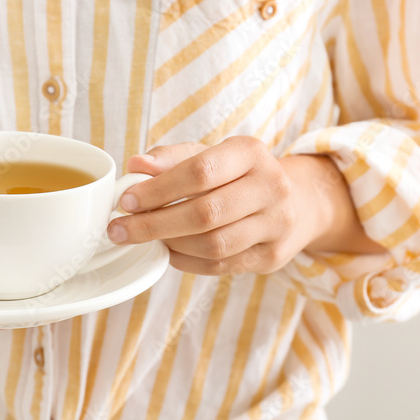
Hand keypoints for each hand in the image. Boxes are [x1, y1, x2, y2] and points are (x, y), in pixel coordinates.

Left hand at [110, 136, 383, 275]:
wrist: (298, 203)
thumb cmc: (242, 176)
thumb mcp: (213, 156)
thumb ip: (174, 159)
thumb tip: (137, 167)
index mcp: (252, 153)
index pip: (201, 171)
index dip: (159, 189)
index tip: (126, 201)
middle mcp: (272, 186)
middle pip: (206, 213)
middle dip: (155, 224)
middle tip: (121, 230)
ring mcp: (277, 224)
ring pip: (214, 244)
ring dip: (171, 245)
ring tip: (147, 241)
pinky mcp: (274, 256)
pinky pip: (222, 266)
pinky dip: (189, 262)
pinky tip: (170, 252)